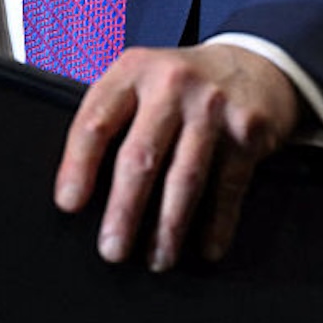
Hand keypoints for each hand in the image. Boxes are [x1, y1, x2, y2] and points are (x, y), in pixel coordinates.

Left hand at [53, 43, 299, 271]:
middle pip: (141, 156)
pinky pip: (229, 186)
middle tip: (112, 248)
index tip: (69, 203)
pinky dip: (218, 222)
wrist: (252, 65)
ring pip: (185, 177)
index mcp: (133, 70)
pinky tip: (206, 246)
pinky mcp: (247, 130)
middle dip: (124, 210)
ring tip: (157, 258)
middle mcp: (172, 84)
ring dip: (169, 227)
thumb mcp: (141, 79)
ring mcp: (212, 106)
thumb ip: (112, 116)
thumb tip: (80, 186)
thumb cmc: (181, 84)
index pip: (96, 121)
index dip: (78, 165)